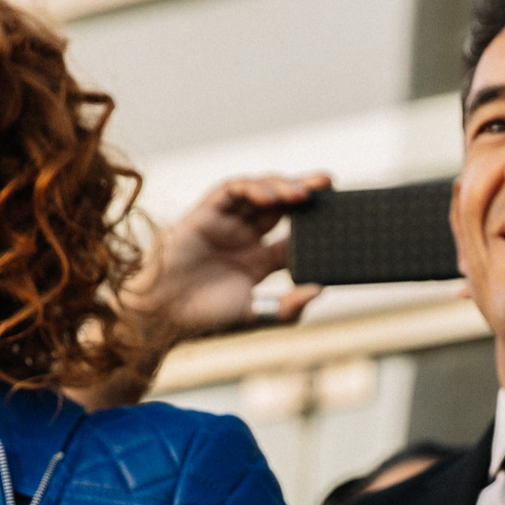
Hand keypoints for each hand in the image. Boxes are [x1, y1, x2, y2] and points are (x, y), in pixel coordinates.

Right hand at [119, 173, 329, 347]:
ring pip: (259, 192)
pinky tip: (273, 196)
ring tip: (305, 192)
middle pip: (281, 205)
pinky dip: (253, 187)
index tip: (341, 217)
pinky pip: (231, 190)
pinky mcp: (205, 213)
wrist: (163, 316)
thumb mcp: (257, 315)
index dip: (316, 224)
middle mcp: (244, 237)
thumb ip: (288, 308)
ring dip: (283, 186)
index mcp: (258, 260)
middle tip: (330, 185)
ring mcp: (225, 223)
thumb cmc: (204, 318)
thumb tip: (320, 289)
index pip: (294, 234)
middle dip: (306, 192)